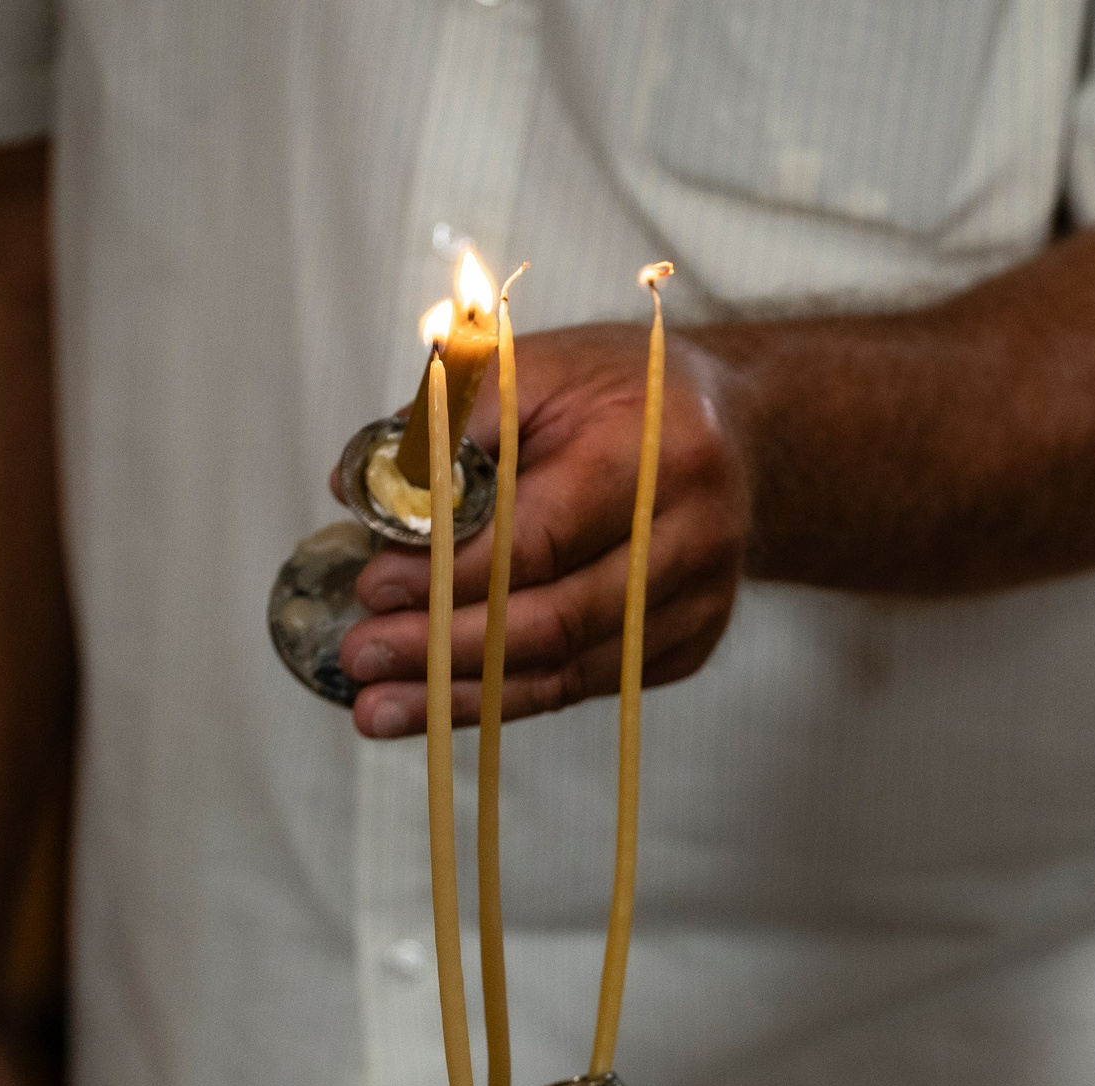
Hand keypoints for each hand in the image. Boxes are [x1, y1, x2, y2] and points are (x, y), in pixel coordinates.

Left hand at [337, 322, 748, 736]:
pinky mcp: (689, 643)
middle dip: (445, 647)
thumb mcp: (537, 369)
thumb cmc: (618, 393)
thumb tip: (357, 490)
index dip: (451, 571)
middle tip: (360, 658)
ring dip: (463, 695)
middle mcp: (695, 535)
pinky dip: (506, 697)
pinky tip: (439, 704)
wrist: (737, 431)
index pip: (542, 535)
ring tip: (376, 707)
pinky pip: (584, 684)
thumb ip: (450, 424)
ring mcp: (700, 601)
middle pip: (557, 617)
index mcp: (659, 451)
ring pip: (568, 670)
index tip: (371, 585)